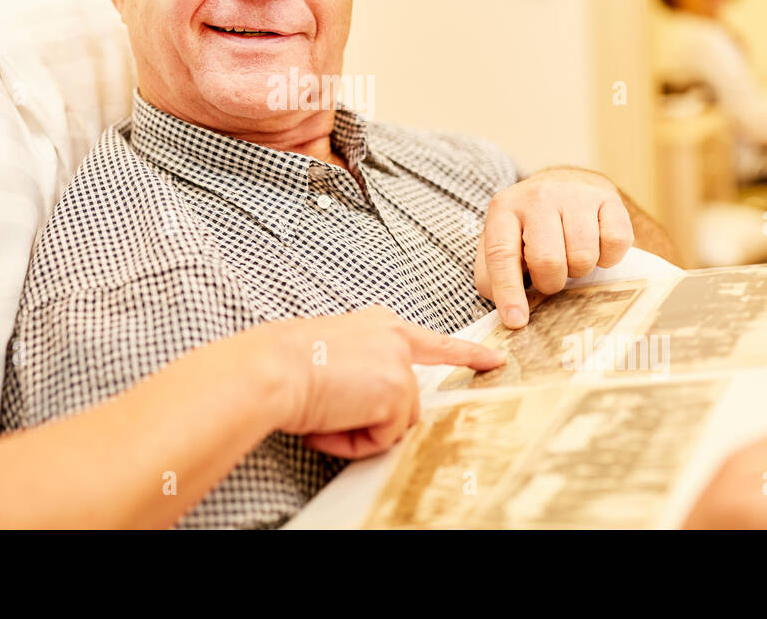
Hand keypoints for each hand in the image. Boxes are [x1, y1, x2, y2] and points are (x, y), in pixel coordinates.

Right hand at [260, 307, 503, 459]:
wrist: (272, 368)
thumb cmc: (286, 362)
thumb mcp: (332, 354)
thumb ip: (362, 370)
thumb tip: (368, 404)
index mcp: (377, 325)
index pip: (431, 342)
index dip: (466, 354)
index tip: (494, 359)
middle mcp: (394, 338)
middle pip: (406, 399)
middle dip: (377, 419)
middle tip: (335, 414)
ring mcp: (399, 365)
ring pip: (394, 423)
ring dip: (358, 431)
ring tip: (323, 414)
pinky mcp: (396, 392)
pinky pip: (383, 438)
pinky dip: (354, 441)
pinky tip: (329, 422)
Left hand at [473, 167, 633, 327]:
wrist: (563, 183)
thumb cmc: (530, 224)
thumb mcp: (502, 241)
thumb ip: (493, 276)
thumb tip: (509, 312)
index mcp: (504, 209)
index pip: (503, 255)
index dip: (509, 292)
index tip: (516, 321)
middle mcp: (538, 196)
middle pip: (548, 260)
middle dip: (551, 281)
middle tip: (551, 275)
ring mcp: (574, 194)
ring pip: (583, 256)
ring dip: (578, 270)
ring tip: (570, 257)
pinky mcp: (607, 197)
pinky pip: (615, 244)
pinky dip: (607, 258)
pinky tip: (595, 247)